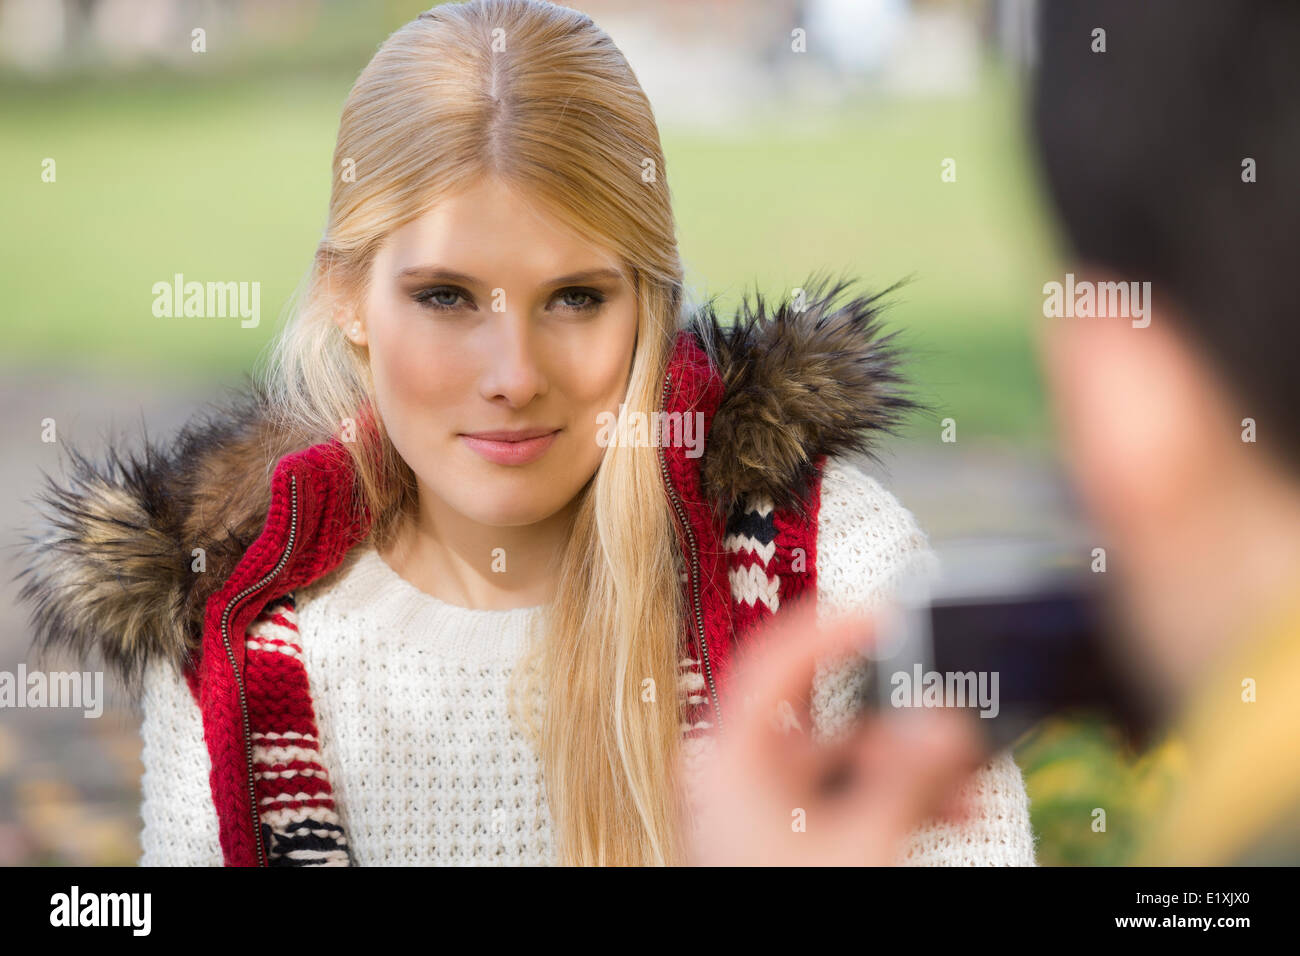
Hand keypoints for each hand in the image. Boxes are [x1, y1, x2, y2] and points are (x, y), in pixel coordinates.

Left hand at [684, 599, 986, 865]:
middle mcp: (736, 772)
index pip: (776, 661)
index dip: (831, 630)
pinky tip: (946, 808)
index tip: (886, 614)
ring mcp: (757, 805)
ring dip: (910, 770)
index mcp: (728, 758)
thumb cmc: (780, 902)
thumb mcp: (857, 846)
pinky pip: (841, 798)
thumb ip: (906, 779)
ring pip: (844, 764)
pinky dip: (891, 800)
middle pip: (828, 720)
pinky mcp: (780, 834)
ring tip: (970, 785)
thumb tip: (946, 724)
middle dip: (903, 728)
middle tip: (957, 726)